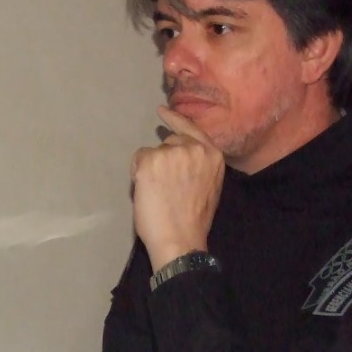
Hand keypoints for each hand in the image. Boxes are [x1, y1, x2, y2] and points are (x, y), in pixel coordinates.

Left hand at [130, 106, 224, 269]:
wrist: (181, 240)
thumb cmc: (193, 220)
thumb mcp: (208, 185)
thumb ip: (198, 166)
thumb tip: (178, 159)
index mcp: (213, 156)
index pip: (192, 129)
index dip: (175, 120)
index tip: (161, 111)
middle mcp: (194, 148)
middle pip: (169, 142)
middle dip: (164, 158)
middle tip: (166, 187)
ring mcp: (172, 153)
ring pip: (152, 151)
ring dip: (151, 168)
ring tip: (159, 193)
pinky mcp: (152, 160)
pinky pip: (138, 159)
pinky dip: (138, 173)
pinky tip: (148, 191)